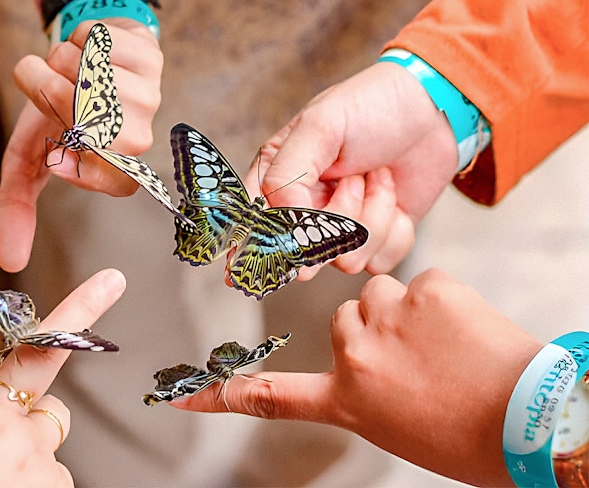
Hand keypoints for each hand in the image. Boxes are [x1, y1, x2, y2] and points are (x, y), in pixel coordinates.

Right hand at [0, 19, 162, 271]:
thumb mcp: (28, 154)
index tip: (54, 153)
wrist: (83, 55)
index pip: (105, 181)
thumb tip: (9, 262)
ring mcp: (150, 101)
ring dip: (61, 62)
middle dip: (48, 91)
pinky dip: (79, 38)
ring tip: (70, 71)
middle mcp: (137, 144)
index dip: (73, 162)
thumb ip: (16, 205)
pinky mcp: (153, 60)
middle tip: (51, 91)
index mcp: (115, 174)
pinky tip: (93, 51)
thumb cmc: (53, 110)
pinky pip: (99, 41)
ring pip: (88, 73)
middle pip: (83, 116)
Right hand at [170, 268, 542, 486]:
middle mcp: (354, 354)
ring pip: (382, 292)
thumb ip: (370, 391)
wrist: (532, 417)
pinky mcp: (425, 288)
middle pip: (346, 316)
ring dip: (408, 310)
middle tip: (421, 357)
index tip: (183, 399)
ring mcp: (387, 317)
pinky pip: (426, 282)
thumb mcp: (400, 427)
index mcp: (348, 397)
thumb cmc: (471, 434)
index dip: (225, 395)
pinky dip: (446, 300)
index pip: (272, 396)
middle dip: (376, 328)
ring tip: (450, 344)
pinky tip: (468, 328)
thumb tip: (373, 369)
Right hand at [246, 62, 460, 277]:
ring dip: (373, 215)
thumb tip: (284, 230)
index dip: (260, 245)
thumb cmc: (370, 106)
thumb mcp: (319, 126)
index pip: (252, 228)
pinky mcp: (373, 241)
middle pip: (302, 254)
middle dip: (337, 219)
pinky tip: (394, 194)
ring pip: (345, 260)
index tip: (286, 240)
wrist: (431, 109)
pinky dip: (396, 230)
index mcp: (275, 180)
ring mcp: (337, 230)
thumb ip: (287, 177)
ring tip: (378, 176)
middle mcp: (302, 211)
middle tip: (352, 178)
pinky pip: (378, 263)